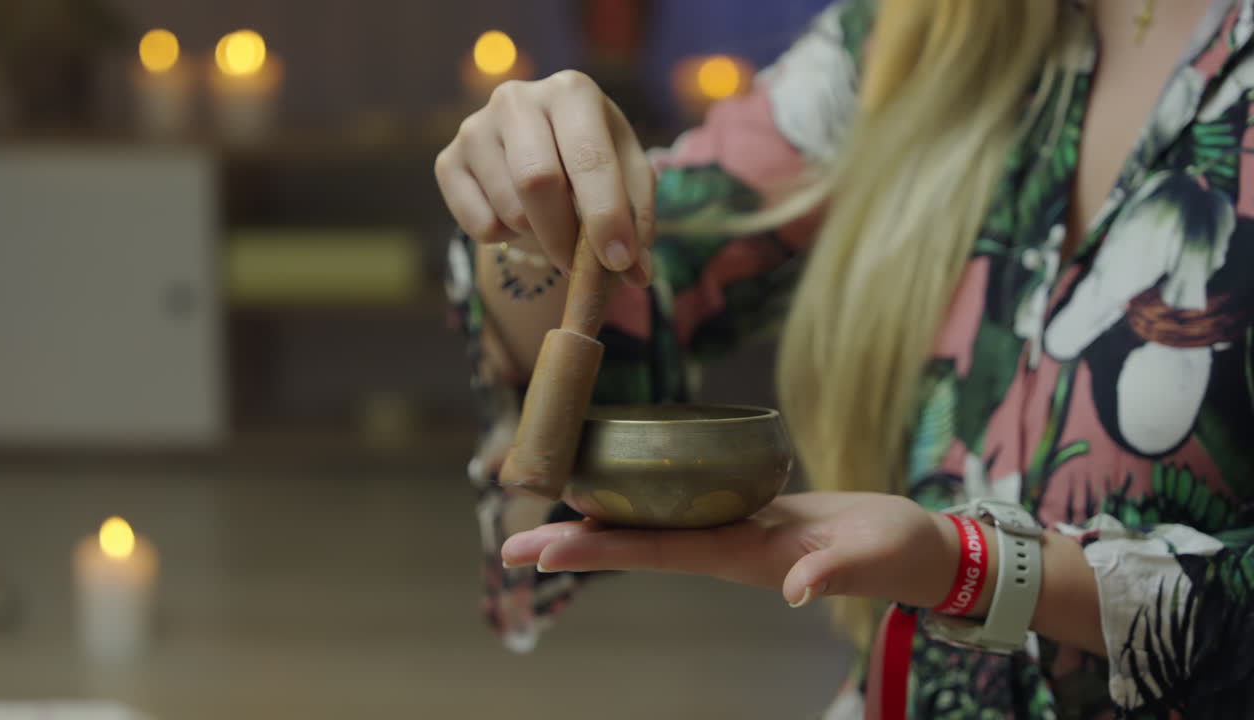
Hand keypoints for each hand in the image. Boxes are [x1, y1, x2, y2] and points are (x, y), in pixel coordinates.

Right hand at [434, 70, 654, 286]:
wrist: (541, 147)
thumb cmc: (593, 159)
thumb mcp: (628, 178)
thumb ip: (637, 220)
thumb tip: (637, 274)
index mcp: (571, 92)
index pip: (588, 158)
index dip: (606, 215)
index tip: (619, 261)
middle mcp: (517, 99)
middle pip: (537, 181)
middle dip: (565, 237)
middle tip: (581, 267)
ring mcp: (475, 128)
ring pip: (510, 210)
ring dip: (538, 237)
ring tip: (553, 225)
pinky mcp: (448, 161)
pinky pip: (479, 224)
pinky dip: (506, 238)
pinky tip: (517, 215)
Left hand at [501, 492, 965, 607]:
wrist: (911, 550)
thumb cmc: (893, 553)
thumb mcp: (868, 558)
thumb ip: (832, 571)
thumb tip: (795, 589)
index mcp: (745, 556)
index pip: (658, 552)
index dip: (601, 549)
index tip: (545, 549)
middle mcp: (726, 547)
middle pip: (638, 545)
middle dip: (577, 543)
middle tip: (513, 543)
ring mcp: (734, 532)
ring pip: (655, 527)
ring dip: (602, 523)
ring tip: (549, 515)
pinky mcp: (748, 513)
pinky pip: (683, 507)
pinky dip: (644, 500)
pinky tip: (621, 488)